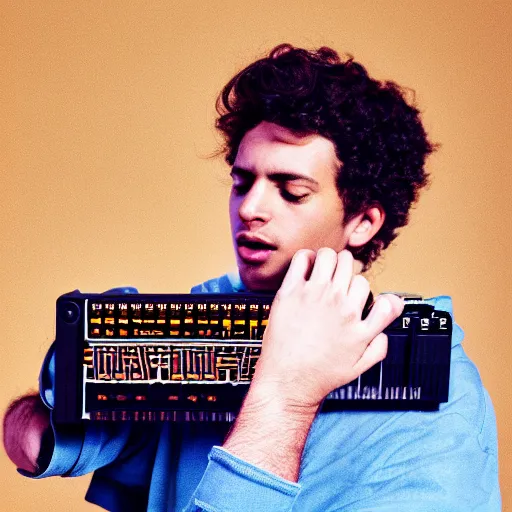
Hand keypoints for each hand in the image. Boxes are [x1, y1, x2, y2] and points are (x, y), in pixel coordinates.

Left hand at [253, 248, 403, 408]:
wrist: (287, 380)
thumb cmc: (319, 375)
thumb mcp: (360, 367)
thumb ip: (380, 345)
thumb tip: (387, 324)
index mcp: (357, 320)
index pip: (370, 286)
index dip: (362, 287)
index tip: (354, 291)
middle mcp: (339, 303)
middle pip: (351, 265)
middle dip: (345, 269)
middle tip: (334, 278)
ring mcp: (315, 294)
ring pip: (330, 255)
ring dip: (327, 259)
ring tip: (320, 269)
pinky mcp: (291, 291)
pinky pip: (302, 259)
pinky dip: (305, 258)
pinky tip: (304, 268)